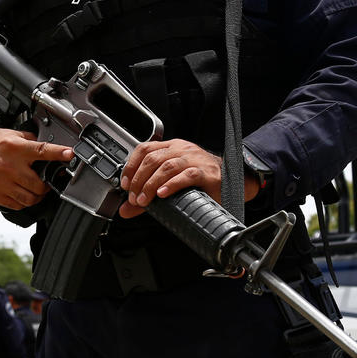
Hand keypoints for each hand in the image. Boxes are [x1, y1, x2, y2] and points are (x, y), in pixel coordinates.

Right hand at [0, 128, 62, 208]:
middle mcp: (7, 166)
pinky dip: (23, 201)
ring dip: (37, 196)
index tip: (70, 154)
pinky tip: (22, 193)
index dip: (58, 153)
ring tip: (36, 190)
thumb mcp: (12, 134)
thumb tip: (52, 147)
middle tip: (47, 182)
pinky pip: (15, 205)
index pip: (42, 151)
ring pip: (29, 198)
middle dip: (47, 185)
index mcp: (14, 148)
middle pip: (38, 184)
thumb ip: (32, 141)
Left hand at [119, 139, 260, 218]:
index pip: (145, 149)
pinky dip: (172, 184)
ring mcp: (196, 159)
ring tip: (145, 199)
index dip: (131, 166)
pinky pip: (187, 175)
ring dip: (152, 184)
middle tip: (135, 198)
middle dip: (139, 180)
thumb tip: (125, 210)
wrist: (232, 181)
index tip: (124, 184)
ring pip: (167, 165)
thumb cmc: (202, 182)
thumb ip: (147, 196)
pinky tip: (164, 194)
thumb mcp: (171, 184)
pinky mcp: (207, 173)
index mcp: (172, 148)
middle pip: (153, 158)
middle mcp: (183, 150)